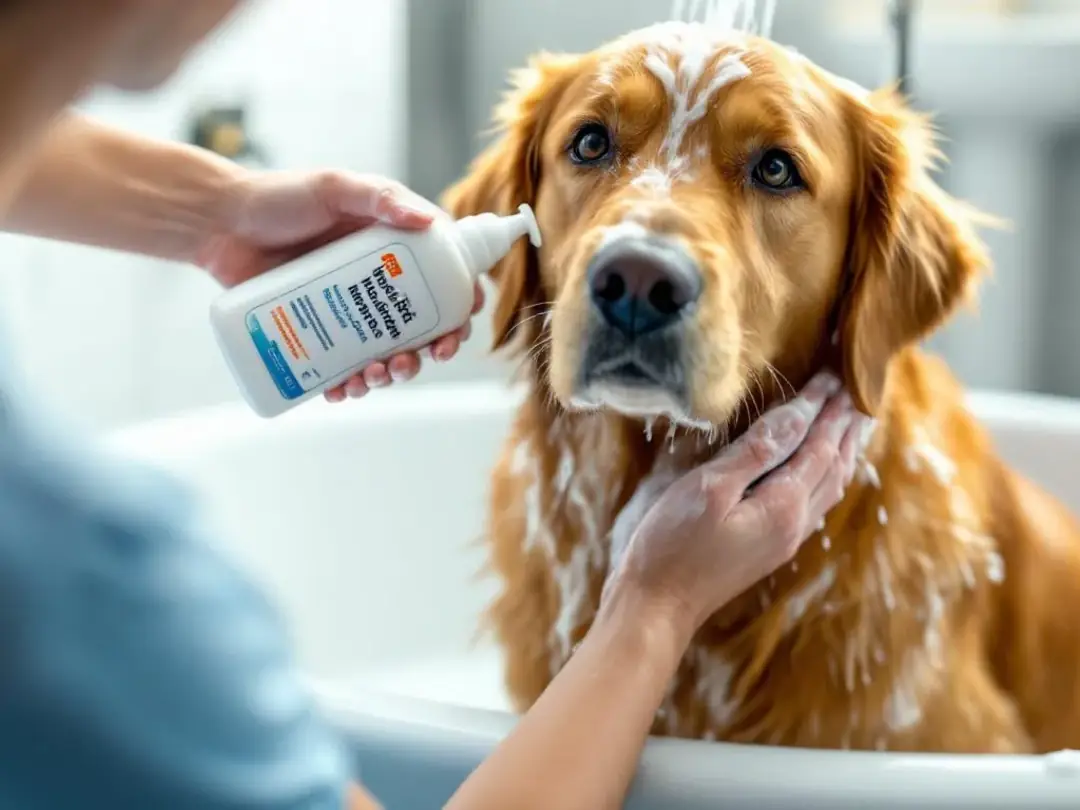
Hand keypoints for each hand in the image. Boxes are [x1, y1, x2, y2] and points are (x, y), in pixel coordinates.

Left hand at [198, 170, 484, 401]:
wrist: (218, 224)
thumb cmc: (278, 196)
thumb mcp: (334, 188)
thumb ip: (381, 197)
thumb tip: (429, 223)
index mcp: (394, 248)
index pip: (443, 278)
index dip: (461, 304)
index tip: (461, 322)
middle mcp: (377, 283)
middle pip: (422, 326)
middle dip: (429, 351)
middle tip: (416, 359)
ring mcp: (348, 311)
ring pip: (387, 353)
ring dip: (393, 374)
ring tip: (377, 376)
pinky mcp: (318, 333)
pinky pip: (342, 367)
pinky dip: (349, 385)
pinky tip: (344, 390)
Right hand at [603, 371, 870, 636]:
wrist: (656, 607)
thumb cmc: (671, 546)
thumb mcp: (708, 489)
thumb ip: (754, 454)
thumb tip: (795, 419)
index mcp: (783, 506)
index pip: (815, 443)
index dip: (825, 406)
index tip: (836, 372)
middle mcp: (795, 524)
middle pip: (834, 465)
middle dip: (846, 425)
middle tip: (858, 389)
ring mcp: (784, 540)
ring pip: (829, 486)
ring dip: (843, 450)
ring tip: (853, 424)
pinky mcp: (770, 549)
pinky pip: (814, 503)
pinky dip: (827, 475)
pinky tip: (820, 471)